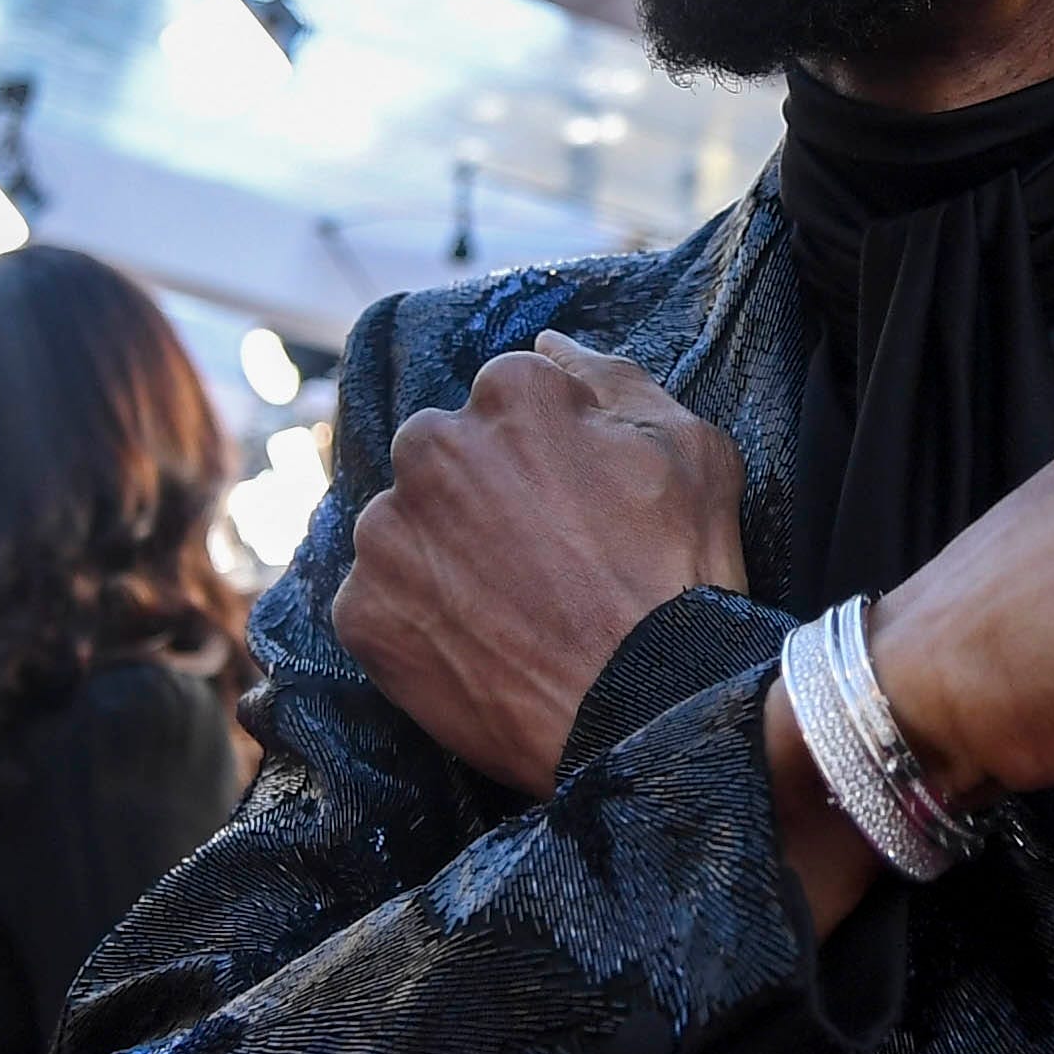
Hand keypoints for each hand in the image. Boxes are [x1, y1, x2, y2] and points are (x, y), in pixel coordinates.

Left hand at [334, 333, 747, 792]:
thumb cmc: (681, 576)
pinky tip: (476, 645)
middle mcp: (431, 445)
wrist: (647, 711)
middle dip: (482, 493)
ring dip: (443, 552)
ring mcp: (387, 532)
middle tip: (542, 558)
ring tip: (509, 609)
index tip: (580, 504)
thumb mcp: (691, 448)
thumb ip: (613, 377)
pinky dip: (417, 618)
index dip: (551, 452)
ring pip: (405, 524)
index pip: (511, 396)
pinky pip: (379, 599)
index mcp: (510, 391)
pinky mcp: (361, 611)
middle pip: (445, 453)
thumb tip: (548, 342)